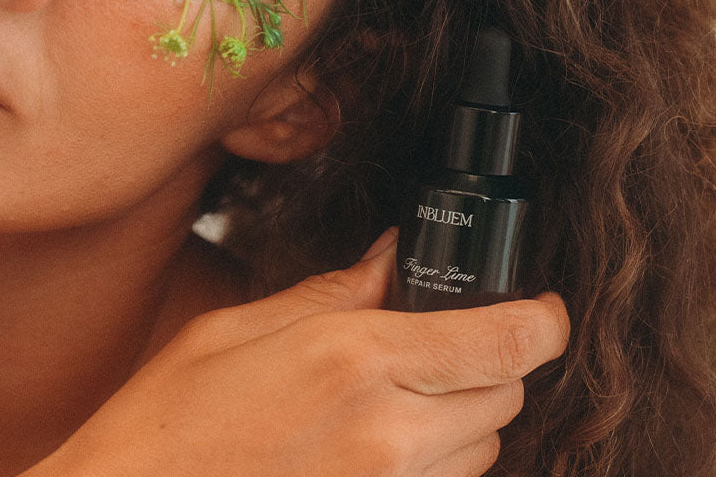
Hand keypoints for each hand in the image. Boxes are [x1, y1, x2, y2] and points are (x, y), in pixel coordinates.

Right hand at [38, 229, 569, 476]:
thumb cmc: (170, 418)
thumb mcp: (241, 326)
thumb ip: (332, 290)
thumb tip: (390, 258)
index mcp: (354, 361)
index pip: (503, 342)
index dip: (543, 321)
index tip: (544, 308)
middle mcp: (388, 436)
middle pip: (506, 397)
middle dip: (491, 362)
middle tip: (441, 341)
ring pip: (484, 451)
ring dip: (465, 417)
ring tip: (397, 396)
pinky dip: (434, 462)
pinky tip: (379, 442)